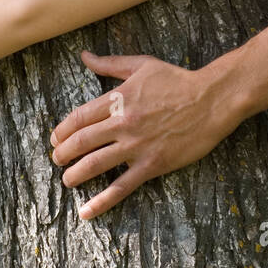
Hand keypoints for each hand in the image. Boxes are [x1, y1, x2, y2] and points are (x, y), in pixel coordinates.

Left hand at [50, 49, 239, 219]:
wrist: (211, 100)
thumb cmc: (177, 80)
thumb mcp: (141, 65)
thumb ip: (109, 64)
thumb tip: (85, 55)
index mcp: (117, 99)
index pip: (78, 118)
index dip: (61, 131)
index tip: (56, 139)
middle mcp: (122, 123)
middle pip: (81, 142)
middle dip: (62, 154)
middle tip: (57, 160)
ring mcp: (137, 145)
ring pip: (95, 164)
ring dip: (75, 175)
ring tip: (68, 180)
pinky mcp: (152, 164)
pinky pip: (122, 187)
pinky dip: (102, 201)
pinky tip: (86, 212)